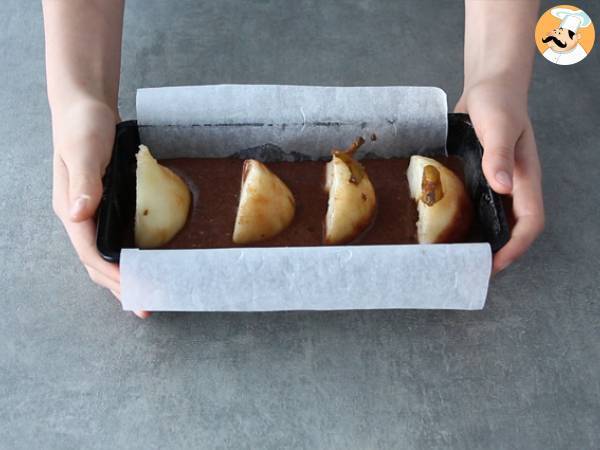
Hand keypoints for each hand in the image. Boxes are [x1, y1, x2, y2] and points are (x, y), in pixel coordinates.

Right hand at [51, 99, 149, 317]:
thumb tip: (78, 216)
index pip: (90, 252)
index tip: (134, 292)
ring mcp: (91, 210)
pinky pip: (114, 237)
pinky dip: (126, 255)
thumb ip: (83, 183)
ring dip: (122, 276)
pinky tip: (142, 261)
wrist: (85, 105)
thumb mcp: (84, 152)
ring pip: (104, 253)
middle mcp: (79, 214)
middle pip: (96, 261)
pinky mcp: (105, 203)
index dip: (111, 275)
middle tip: (144, 306)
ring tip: (142, 295)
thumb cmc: (83, 126)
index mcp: (71, 208)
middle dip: (119, 286)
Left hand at [455, 79, 544, 272]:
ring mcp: (498, 181)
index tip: (494, 265)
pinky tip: (446, 225)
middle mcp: (513, 184)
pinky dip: (468, 218)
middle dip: (498, 251)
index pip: (529, 222)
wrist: (489, 84)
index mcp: (525, 177)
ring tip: (457, 254)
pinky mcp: (482, 174)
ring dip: (482, 237)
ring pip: (495, 218)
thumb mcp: (498, 126)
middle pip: (513, 227)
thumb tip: (502, 187)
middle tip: (470, 267)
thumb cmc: (498, 101)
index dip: (516, 247)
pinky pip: (478, 203)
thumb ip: (499, 154)